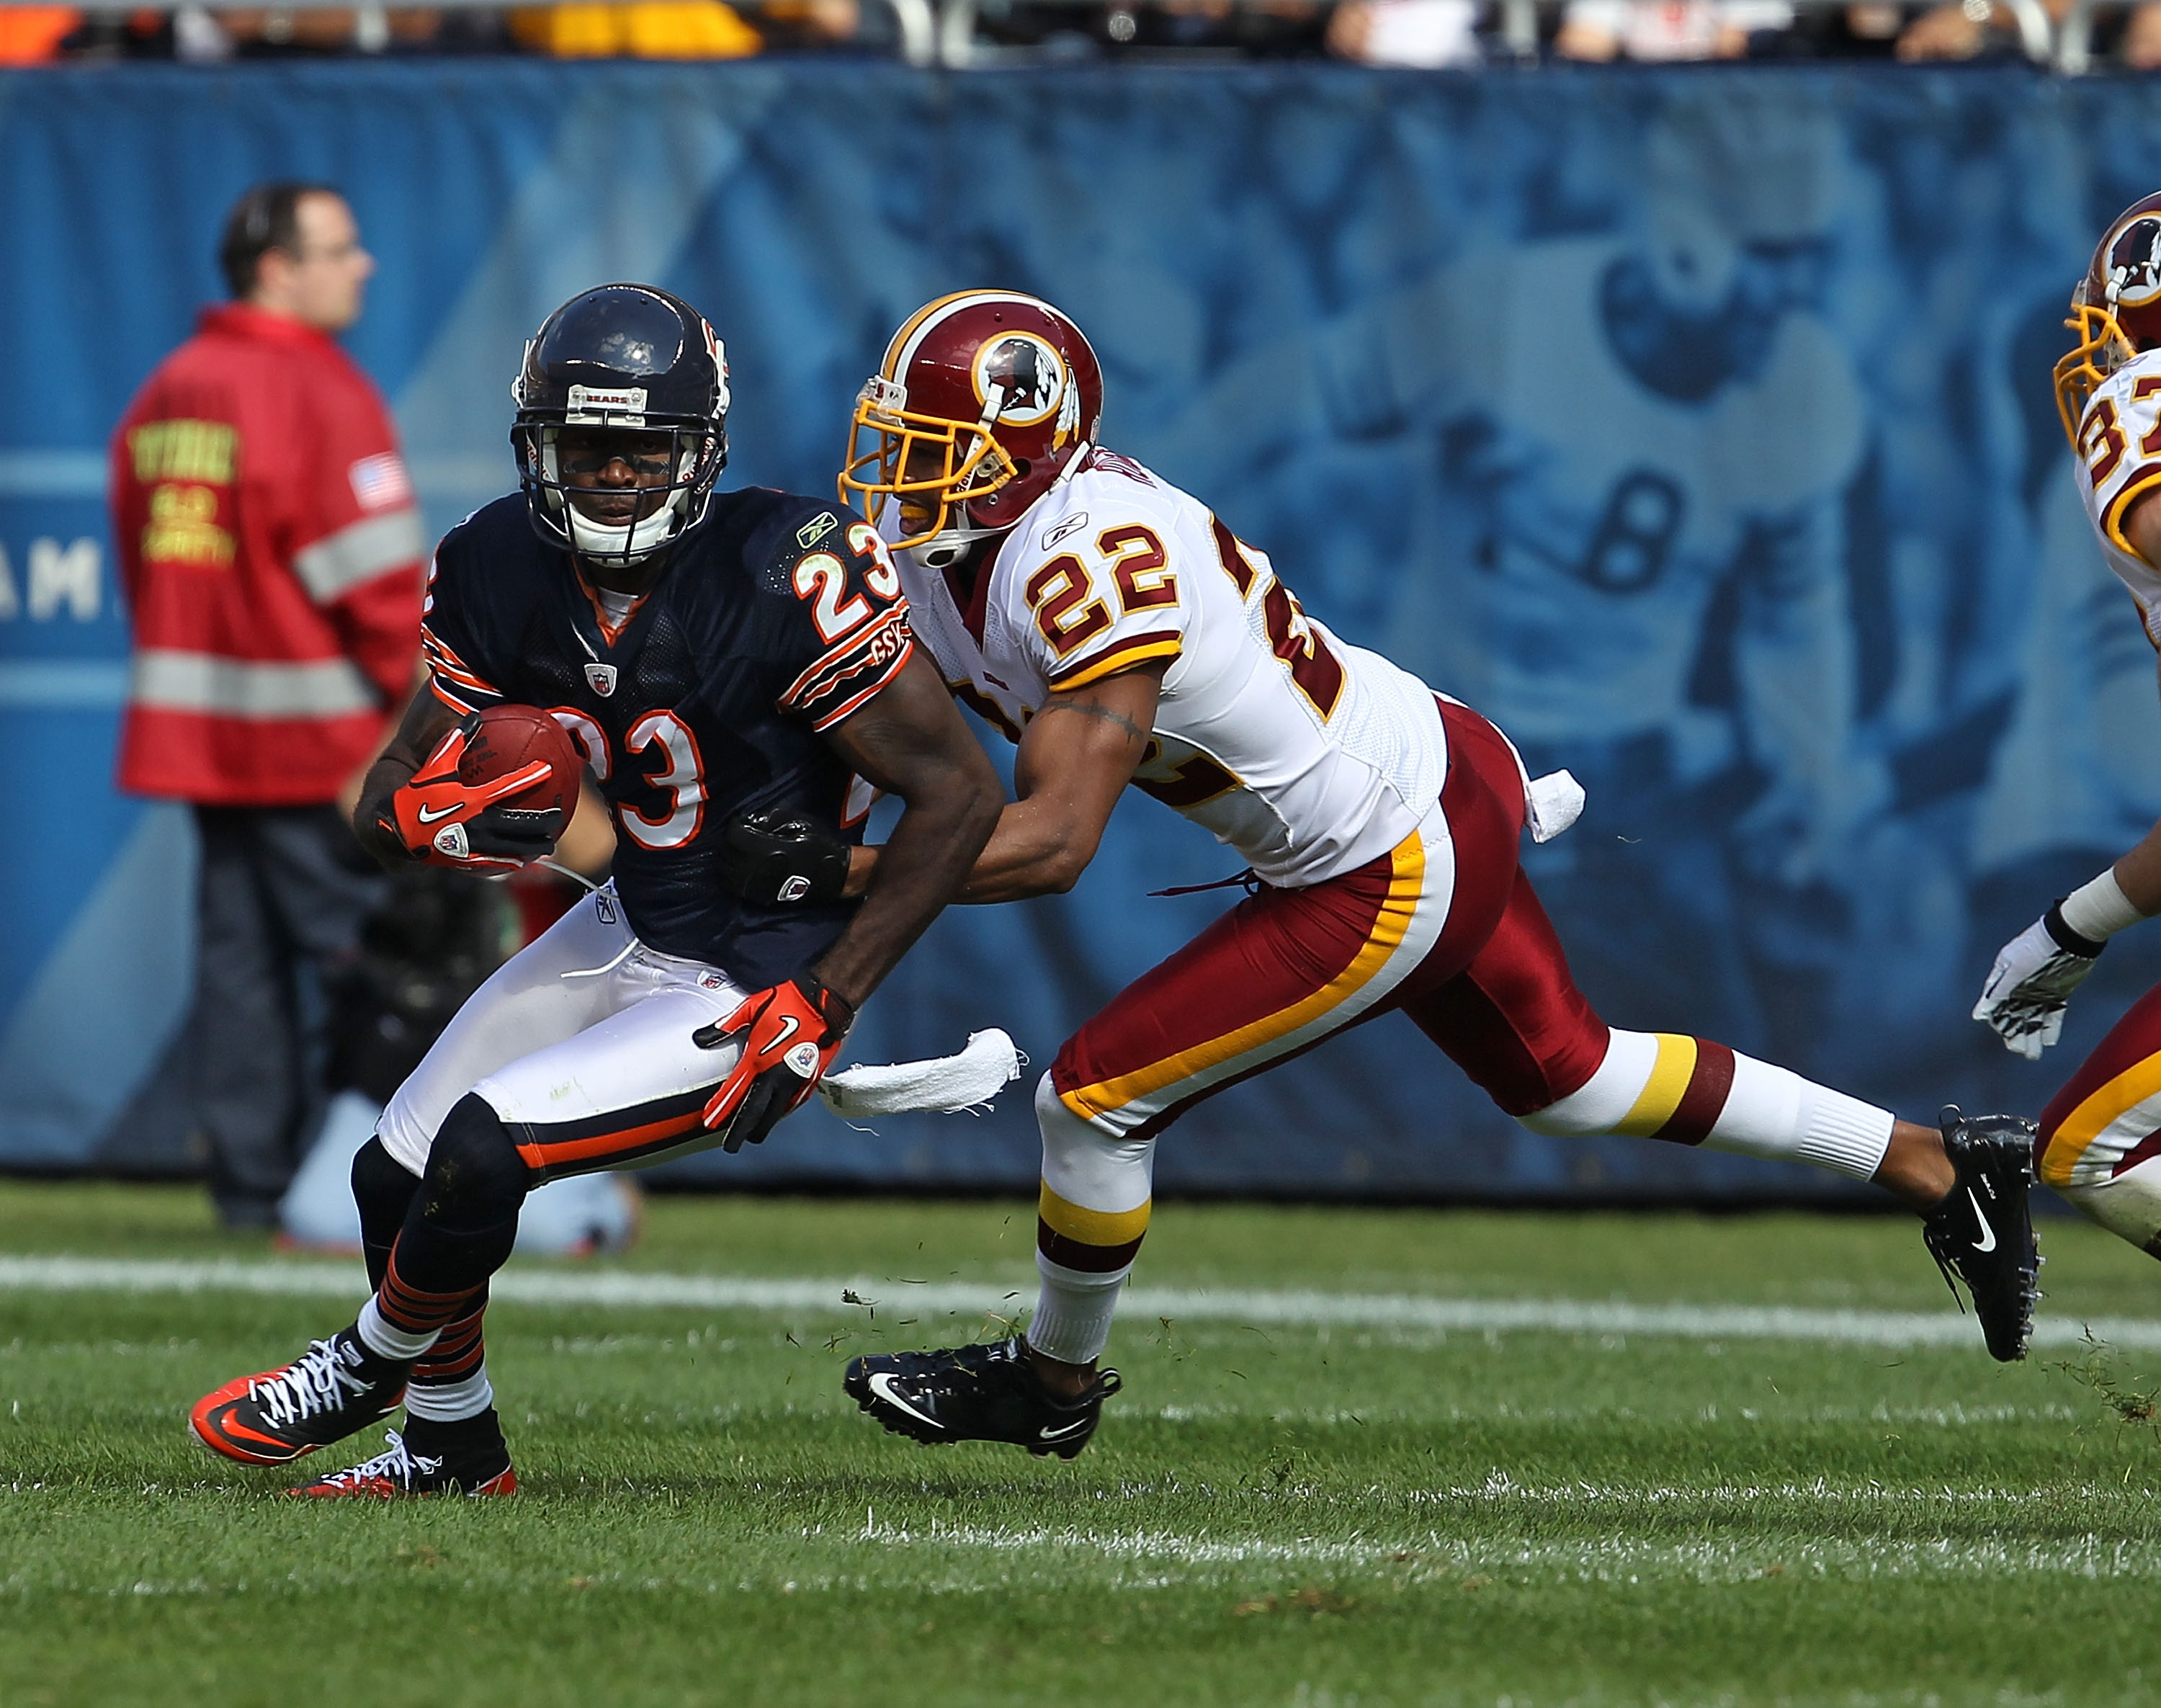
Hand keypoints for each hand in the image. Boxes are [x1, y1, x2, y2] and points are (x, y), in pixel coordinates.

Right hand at [379, 713, 565, 872]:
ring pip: (513, 848)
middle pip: (520, 823)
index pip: (508, 785)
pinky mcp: (466, 861)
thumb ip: (456, 741)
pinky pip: (495, 864)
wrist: (394, 829)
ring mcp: (474, 845)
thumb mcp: (435, 765)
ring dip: (534, 846)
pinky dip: (512, 863)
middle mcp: (477, 823)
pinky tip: (524, 862)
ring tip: (550, 845)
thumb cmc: (416, 794)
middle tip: (558, 817)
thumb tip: (474, 715)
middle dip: (543, 821)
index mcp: (473, 798)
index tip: (547, 770)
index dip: (530, 776)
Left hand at [693, 977, 853, 1149]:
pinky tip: (776, 1115)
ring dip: (763, 1125)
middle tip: (731, 1146)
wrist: (825, 1003)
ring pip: (776, 1113)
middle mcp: (775, 1075)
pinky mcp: (810, 1079)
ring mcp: (794, 1080)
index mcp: (757, 1059)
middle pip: (755, 1112)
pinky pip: (792, 1103)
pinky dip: (781, 1112)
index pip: (734, 1092)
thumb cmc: (786, 1002)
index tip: (709, 1123)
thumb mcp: (751, 1008)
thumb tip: (699, 1038)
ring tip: (753, 1135)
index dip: (720, 1109)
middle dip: (742, 1131)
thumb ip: (725, 1026)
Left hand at [717, 810, 851, 905]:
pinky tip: (740, 868)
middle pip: (726, 855)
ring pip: (726, 874)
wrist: (834, 876)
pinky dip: (732, 876)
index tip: (741, 823)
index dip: (735, 826)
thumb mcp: (797, 823)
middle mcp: (755, 868)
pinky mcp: (760, 898)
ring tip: (738, 852)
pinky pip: (735, 888)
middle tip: (738, 836)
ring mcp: (756, 885)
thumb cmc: (817, 846)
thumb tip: (750, 822)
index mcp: (764, 848)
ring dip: (728, 860)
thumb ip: (770, 820)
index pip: (734, 836)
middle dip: (729, 843)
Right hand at [1973, 908, 2103, 1059]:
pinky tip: (2048, 1041)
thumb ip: (1998, 993)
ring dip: (2032, 1036)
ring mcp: (2038, 990)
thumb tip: (1978, 1016)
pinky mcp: (2058, 993)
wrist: (2072, 935)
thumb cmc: (2038, 949)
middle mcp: (2019, 987)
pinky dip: (2049, 1027)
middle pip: (2014, 1015)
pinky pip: (2052, 1014)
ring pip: (2032, 1018)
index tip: (2006, 1036)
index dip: (1999, 1022)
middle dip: (2016, 1034)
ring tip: (2033, 1055)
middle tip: (2021, 1051)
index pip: (1996, 1006)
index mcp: (2003, 979)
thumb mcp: (2015, 970)